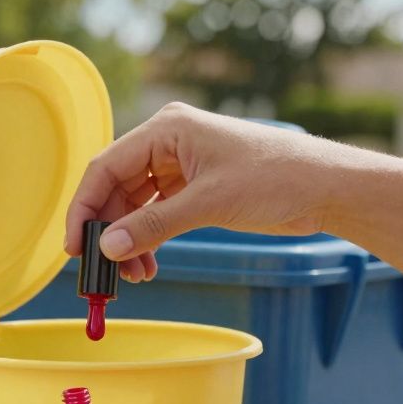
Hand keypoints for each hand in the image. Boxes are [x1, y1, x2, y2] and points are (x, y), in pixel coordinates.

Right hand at [65, 102, 355, 281]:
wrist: (326, 187)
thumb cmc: (276, 178)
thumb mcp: (208, 204)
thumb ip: (153, 225)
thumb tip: (108, 248)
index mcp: (167, 128)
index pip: (106, 167)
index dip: (85, 208)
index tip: (75, 247)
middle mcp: (169, 141)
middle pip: (117, 188)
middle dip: (110, 231)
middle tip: (107, 271)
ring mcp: (182, 164)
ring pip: (136, 205)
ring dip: (130, 240)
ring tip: (136, 275)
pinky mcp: (196, 186)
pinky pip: (158, 213)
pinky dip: (150, 238)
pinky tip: (150, 264)